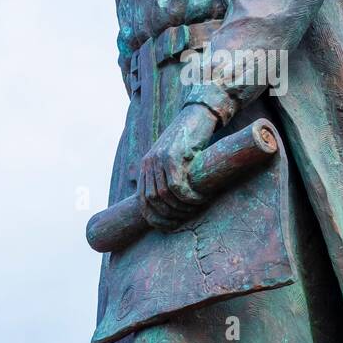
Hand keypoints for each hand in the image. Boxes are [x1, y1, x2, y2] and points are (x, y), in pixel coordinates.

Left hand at [139, 103, 217, 228]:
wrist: (198, 116)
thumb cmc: (191, 140)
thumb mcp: (174, 159)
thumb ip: (168, 176)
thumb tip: (170, 203)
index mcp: (146, 166)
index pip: (142, 201)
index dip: (155, 219)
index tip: (170, 227)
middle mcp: (149, 163)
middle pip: (153, 201)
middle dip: (170, 214)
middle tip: (187, 218)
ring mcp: (159, 159)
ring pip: (165, 195)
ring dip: (182, 207)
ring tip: (197, 207)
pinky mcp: (173, 156)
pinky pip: (177, 186)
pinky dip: (188, 197)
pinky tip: (200, 198)